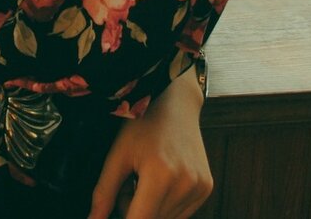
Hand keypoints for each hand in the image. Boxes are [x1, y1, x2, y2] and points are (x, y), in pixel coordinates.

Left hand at [88, 70, 212, 218]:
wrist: (175, 102)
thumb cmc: (143, 123)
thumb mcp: (118, 153)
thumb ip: (104, 192)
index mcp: (160, 174)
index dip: (125, 218)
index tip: (117, 205)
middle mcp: (185, 183)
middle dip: (135, 210)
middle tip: (129, 183)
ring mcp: (200, 187)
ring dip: (151, 209)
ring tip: (144, 179)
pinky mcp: (206, 188)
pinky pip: (181, 213)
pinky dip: (166, 204)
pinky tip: (161, 179)